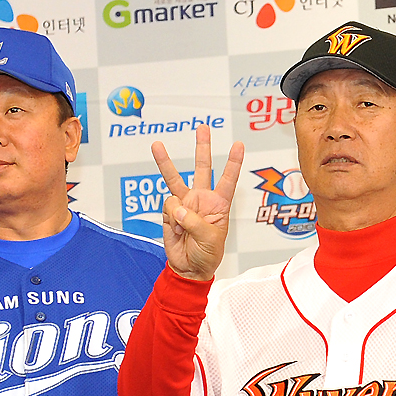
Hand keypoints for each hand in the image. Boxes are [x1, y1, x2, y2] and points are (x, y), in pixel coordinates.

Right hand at [152, 124, 243, 280]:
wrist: (189, 267)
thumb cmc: (208, 254)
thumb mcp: (210, 238)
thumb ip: (194, 221)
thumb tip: (177, 207)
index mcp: (219, 204)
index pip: (228, 180)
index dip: (233, 163)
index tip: (238, 145)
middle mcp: (202, 199)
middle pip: (202, 168)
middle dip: (202, 148)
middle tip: (202, 128)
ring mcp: (184, 204)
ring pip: (174, 178)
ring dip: (165, 162)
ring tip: (157, 146)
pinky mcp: (170, 212)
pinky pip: (168, 206)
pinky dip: (172, 218)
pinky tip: (177, 229)